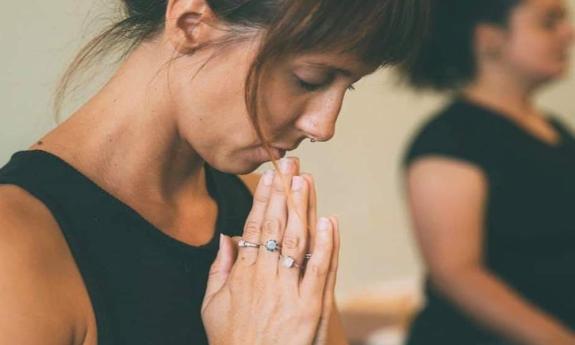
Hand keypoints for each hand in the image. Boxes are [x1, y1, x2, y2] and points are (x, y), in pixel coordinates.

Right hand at [202, 158, 339, 344]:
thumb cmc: (231, 341)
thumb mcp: (212, 305)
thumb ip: (218, 269)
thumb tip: (226, 237)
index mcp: (242, 274)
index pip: (254, 226)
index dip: (263, 198)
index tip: (270, 175)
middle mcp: (265, 277)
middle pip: (276, 226)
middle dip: (284, 192)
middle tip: (291, 163)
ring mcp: (289, 292)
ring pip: (297, 241)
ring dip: (303, 209)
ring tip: (306, 180)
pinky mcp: (310, 308)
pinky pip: (319, 271)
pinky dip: (326, 246)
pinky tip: (328, 222)